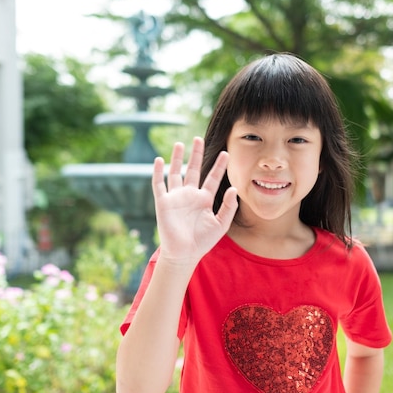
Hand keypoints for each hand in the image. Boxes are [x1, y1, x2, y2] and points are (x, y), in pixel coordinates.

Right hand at [152, 137, 237, 272]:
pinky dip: (157, 172)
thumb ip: (229, 207)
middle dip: (196, 155)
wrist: (185, 253)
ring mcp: (176, 197)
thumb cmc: (203, 241)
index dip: (219, 166)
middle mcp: (190, 195)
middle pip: (193, 170)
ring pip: (175, 173)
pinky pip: (159, 184)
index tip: (226, 152)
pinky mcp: (163, 202)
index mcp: (204, 199)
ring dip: (177, 159)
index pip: (212, 178)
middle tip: (198, 138)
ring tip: (180, 143)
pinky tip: (158, 160)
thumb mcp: (221, 224)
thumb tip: (234, 189)